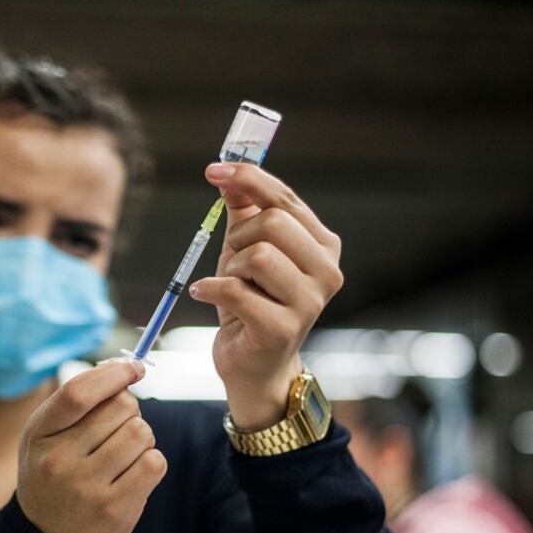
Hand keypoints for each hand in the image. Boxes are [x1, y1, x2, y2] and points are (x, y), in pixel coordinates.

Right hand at [16, 359, 166, 532]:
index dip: (113, 373)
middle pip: (121, 407)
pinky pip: (155, 463)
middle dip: (129, 412)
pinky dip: (151, 462)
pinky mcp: (115, 510)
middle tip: (116, 433)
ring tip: (123, 456)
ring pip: (142, 433)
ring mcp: (86, 488)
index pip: (79, 392)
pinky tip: (132, 474)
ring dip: (141, 439)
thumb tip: (124, 366)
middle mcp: (58, 460)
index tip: (133, 367)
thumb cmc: (53, 476)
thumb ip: (76, 401)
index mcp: (38, 434)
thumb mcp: (45, 437)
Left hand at [190, 162, 342, 429]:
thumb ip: (244, 210)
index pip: (286, 198)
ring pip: (258, 254)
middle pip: (274, 222)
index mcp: (322, 245)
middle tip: (231, 259)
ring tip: (230, 283)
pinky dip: (212, 288)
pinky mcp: (282, 328)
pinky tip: (206, 293)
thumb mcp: (245, 249)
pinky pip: (237, 290)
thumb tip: (230, 174)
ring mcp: (309, 302)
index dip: (249, 178)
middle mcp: (326, 271)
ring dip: (230, 266)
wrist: (254, 363)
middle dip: (239, 235)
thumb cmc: (252, 302)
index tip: (213, 170)